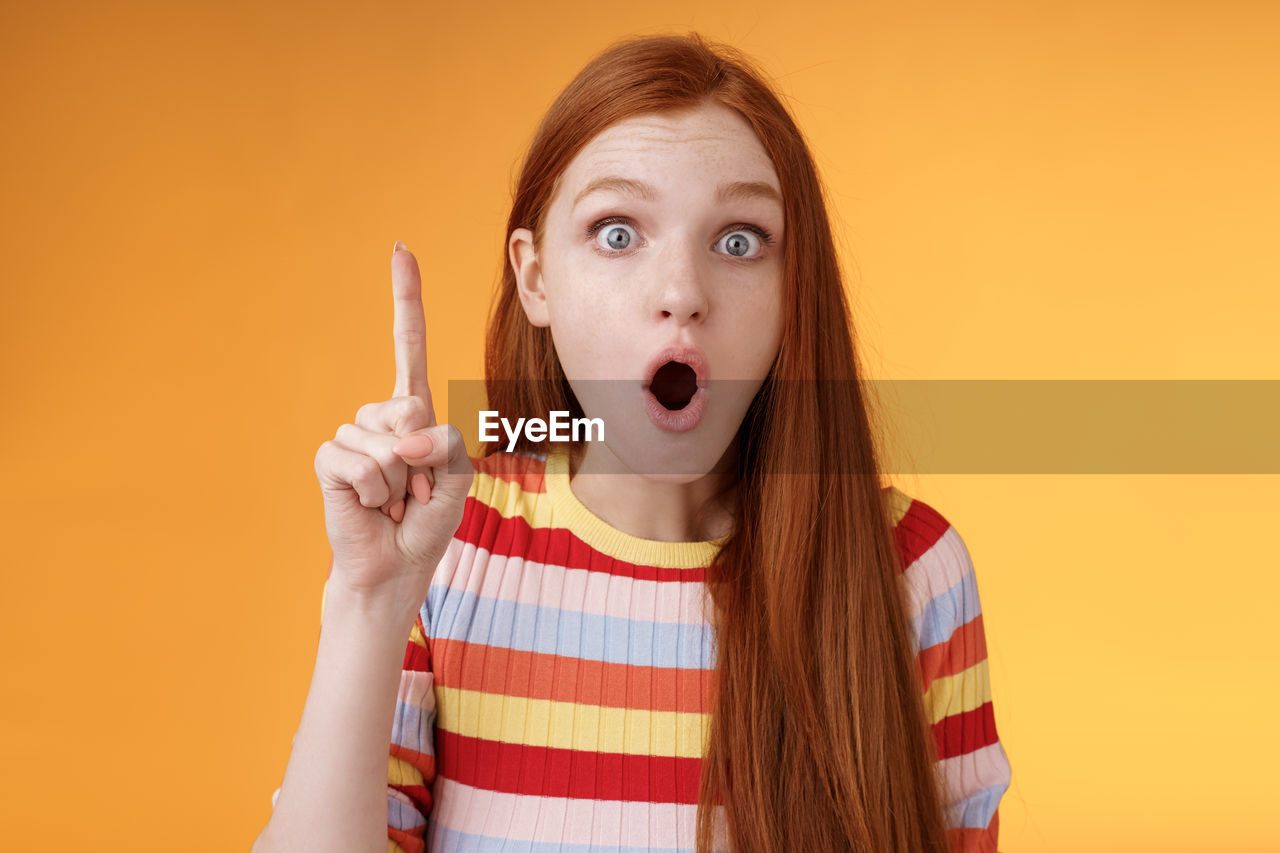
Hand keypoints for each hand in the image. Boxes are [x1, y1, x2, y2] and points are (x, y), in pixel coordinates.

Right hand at [311, 241, 473, 607]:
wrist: (395, 567)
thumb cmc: (426, 522)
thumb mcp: (458, 478)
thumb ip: (446, 445)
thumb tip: (404, 438)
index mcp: (413, 412)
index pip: (409, 345)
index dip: (405, 298)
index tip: (400, 249)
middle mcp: (379, 416)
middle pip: (410, 407)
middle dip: (424, 460)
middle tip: (415, 491)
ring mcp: (351, 435)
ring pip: (387, 443)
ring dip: (400, 484)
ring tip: (393, 502)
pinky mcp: (328, 459)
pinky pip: (360, 462)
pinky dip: (376, 492)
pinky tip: (371, 506)